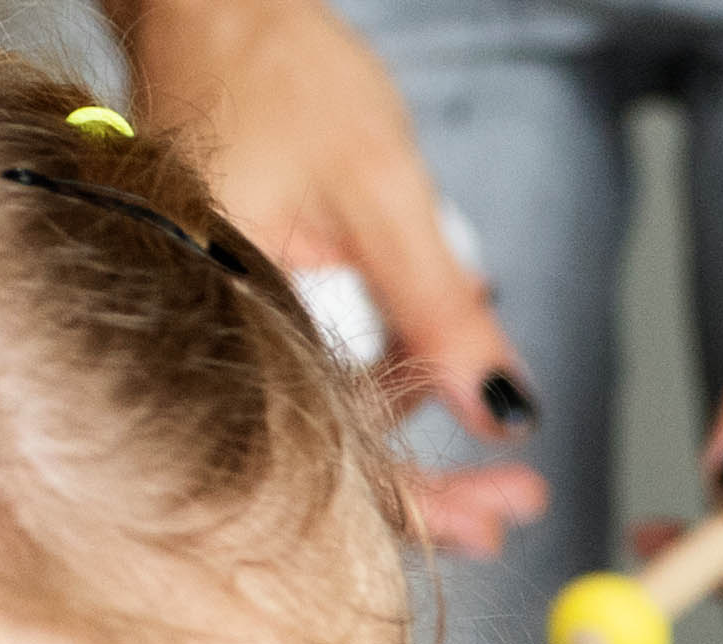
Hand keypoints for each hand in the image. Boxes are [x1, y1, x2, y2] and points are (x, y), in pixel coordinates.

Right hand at [112, 0, 544, 554]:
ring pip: (325, 411)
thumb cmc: (278, 70)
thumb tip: (503, 417)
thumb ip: (440, 311)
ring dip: (411, 417)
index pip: (324, 450)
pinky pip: (313, 362)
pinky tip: (430, 344)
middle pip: (323, 450)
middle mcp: (205, 328)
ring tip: (484, 402)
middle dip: (430, 482)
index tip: (505, 513)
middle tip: (517, 497)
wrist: (212, 5)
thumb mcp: (384, 192)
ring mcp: (221, 317)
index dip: (422, 500)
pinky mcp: (241, 300)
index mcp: (218, 307)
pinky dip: (380, 368)